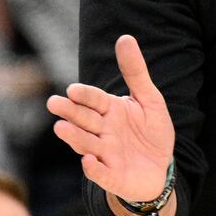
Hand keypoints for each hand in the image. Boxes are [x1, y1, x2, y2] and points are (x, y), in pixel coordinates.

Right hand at [47, 35, 174, 202]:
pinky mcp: (112, 176)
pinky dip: (93, 169)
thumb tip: (125, 38)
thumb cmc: (151, 132)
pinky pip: (101, 174)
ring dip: (74, 137)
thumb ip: (135, 72)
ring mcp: (105, 154)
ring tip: (61, 128)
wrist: (160, 168)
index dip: (85, 96)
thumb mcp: (149, 99)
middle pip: (84, 120)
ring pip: (87, 144)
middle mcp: (103, 132)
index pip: (94, 100)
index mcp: (110, 111)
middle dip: (70, 113)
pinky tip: (88, 161)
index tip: (73, 90)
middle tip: (54, 103)